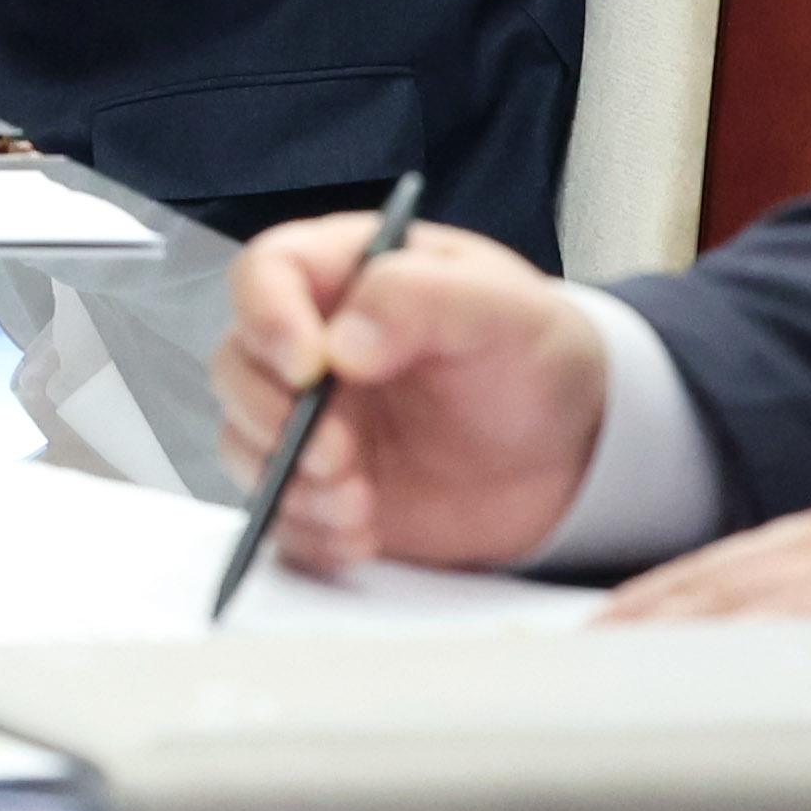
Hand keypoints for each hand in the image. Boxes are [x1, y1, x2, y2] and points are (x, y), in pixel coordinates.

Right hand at [208, 216, 608, 576]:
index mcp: (343, 276)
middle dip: (273, 420)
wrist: (574, 452)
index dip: (267, 318)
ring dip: (288, 484)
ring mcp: (311, 420)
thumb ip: (420, 299)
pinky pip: (278, 513)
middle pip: (236, 366)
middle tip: (339, 457)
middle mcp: (310, 344)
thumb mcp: (501, 308)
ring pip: (243, 443)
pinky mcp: (322, 487)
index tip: (308, 369)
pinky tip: (361, 535)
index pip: (264, 275)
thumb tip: (339, 343)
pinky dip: (306, 531)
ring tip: (359, 507)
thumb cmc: (536, 357)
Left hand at [600, 482, 810, 715]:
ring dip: (653, 635)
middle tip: (558, 662)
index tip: (607, 638)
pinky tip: (673, 681)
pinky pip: (784, 630)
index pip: (739, 565)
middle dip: (633, 619)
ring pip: (730, 596)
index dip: (666, 603)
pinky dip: (717, 651)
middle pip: (713, 574)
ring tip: (583, 677)